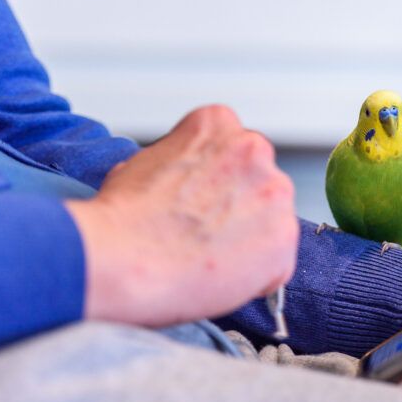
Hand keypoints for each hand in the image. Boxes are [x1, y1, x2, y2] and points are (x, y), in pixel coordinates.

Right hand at [66, 105, 298, 326]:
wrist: (118, 260)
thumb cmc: (121, 220)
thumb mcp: (143, 163)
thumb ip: (179, 163)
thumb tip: (183, 181)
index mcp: (218, 124)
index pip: (234, 150)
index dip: (216, 182)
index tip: (202, 201)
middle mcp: (254, 149)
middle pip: (258, 183)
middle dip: (238, 208)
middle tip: (205, 234)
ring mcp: (274, 192)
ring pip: (272, 221)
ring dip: (250, 239)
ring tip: (209, 258)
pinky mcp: (283, 237)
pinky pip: (278, 261)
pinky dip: (257, 275)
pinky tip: (222, 277)